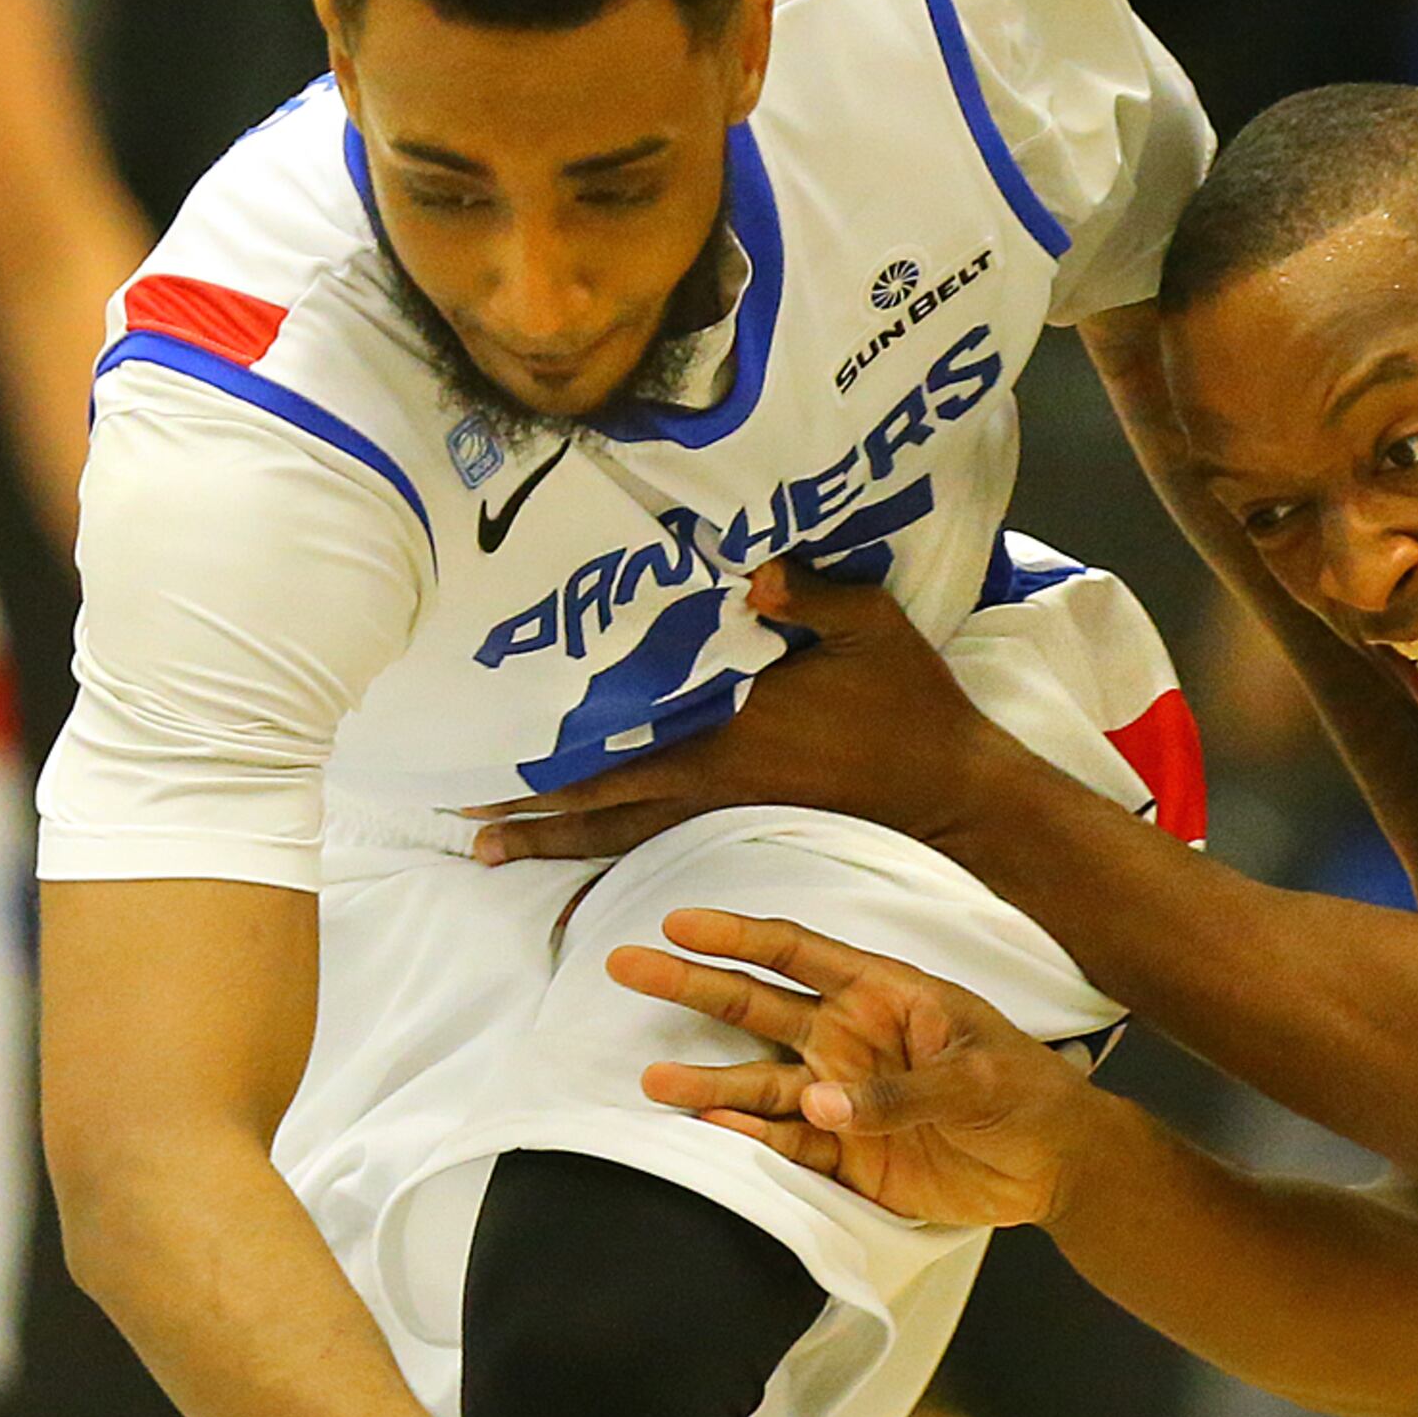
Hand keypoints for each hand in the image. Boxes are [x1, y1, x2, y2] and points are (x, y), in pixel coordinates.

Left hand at [466, 568, 996, 866]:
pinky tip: (582, 839)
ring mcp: (731, 802)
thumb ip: (809, 591)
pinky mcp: (750, 812)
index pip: (625, 755)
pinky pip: (663, 831)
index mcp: (732, 733)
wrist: (953, 789)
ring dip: (562, 840)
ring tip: (496, 851)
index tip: (488, 777)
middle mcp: (716, 777)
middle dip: (534, 819)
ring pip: (629, 830)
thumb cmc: (911, 704)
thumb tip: (749, 565)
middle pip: (607, 808)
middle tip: (464, 831)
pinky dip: (613, 837)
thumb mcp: (872, 626)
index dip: (553, 772)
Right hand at [609, 908, 1099, 1228]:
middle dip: (692, 986)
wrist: (1056, 1164)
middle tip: (626, 967)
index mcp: (883, 993)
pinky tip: (713, 1129)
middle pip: (756, 1006)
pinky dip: (751, 1139)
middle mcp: (849, 1036)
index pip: (797, 953)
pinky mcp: (846, 1152)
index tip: (679, 923)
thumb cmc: (1028, 1095)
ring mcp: (842, 1094)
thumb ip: (901, 1092)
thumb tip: (821, 1101)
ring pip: (760, 1081)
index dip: (738, 936)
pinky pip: (786, 1142)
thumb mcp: (976, 1079)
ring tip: (652, 1083)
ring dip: (708, 1083)